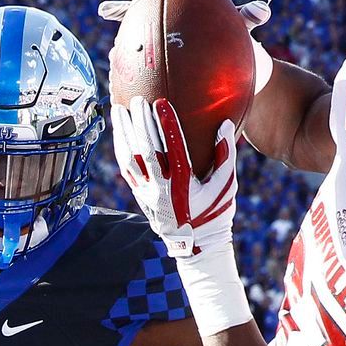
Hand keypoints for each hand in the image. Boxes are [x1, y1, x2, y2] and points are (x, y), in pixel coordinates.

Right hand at [98, 0, 273, 93]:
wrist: (230, 61)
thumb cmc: (237, 38)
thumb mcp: (242, 26)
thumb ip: (248, 16)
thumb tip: (264, 11)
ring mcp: (162, 19)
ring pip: (137, 10)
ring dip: (119, 9)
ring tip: (101, 9)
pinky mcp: (158, 39)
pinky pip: (139, 40)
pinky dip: (128, 45)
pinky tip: (115, 53)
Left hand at [111, 96, 236, 257]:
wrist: (194, 245)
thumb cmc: (215, 213)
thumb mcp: (227, 187)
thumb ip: (226, 156)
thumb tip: (224, 125)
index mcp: (184, 186)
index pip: (173, 150)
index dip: (166, 126)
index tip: (161, 103)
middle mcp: (162, 188)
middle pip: (147, 151)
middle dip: (141, 124)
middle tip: (138, 100)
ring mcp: (147, 192)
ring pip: (129, 159)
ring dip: (123, 133)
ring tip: (118, 109)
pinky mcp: (139, 194)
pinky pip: (125, 168)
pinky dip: (120, 147)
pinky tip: (118, 132)